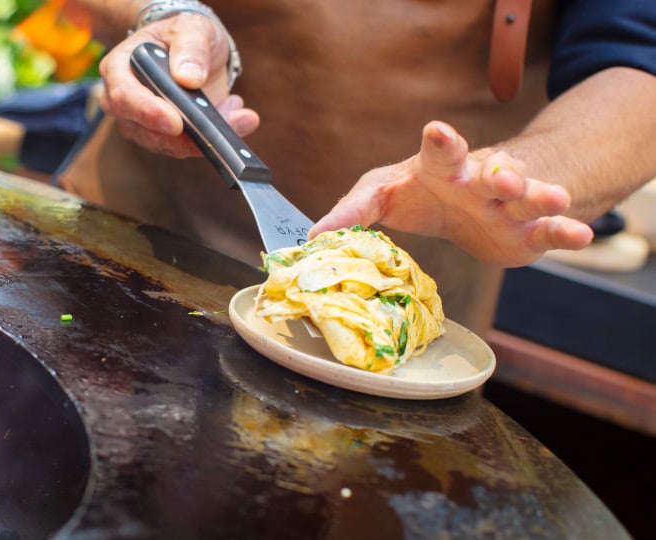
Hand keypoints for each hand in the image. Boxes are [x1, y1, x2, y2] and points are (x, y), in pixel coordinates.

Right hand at [97, 14, 258, 157]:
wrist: (193, 50)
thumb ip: (190, 47)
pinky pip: (184, 148)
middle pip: (143, 130)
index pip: (123, 96)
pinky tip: (237, 120)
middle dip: (182, 136)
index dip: (147, 112)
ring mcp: (141, 123)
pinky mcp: (163, 138)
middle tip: (218, 130)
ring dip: (204, 138)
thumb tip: (189, 78)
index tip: (176, 123)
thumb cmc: (183, 36)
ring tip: (240, 117)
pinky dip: (212, 140)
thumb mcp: (190, 28)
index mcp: (119, 68)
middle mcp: (124, 101)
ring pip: (166, 144)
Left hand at [310, 121, 594, 266]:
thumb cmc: (423, 194)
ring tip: (552, 198)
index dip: (439, 141)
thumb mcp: (383, 196)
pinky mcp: (527, 232)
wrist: (472, 209)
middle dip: (494, 170)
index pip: (438, 151)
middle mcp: (478, 180)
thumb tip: (312, 238)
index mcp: (440, 168)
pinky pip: (549, 230)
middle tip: (497, 175)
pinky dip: (565, 232)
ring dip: (538, 195)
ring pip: (527, 196)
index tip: (436, 130)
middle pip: (489, 170)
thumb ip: (352, 212)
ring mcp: (507, 204)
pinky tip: (580, 234)